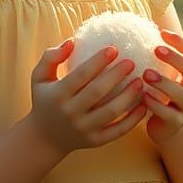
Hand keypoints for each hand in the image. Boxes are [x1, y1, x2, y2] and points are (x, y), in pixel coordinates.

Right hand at [28, 39, 148, 157]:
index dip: (98, 61)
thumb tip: (72, 41)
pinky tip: (143, 106)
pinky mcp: (95, 141)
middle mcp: (70, 113)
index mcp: (58, 95)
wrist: (44, 138)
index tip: (114, 48)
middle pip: (97, 92)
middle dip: (116, 76)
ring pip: (111, 112)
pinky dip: (132, 120)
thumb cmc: (45, 100)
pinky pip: (117, 131)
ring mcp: (84, 129)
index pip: (80, 76)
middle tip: (131, 62)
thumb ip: (51, 57)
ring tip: (140, 82)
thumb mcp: (39, 77)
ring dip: (128, 96)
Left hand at [140, 28, 182, 147]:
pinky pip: (168, 113)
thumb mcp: (161, 74)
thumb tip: (134, 27)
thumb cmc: (159, 93)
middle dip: (175, 58)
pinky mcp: (176, 123)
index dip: (181, 42)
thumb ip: (155, 58)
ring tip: (146, 74)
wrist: (166, 128)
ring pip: (181, 94)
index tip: (162, 33)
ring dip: (164, 82)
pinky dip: (155, 104)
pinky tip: (143, 96)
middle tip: (156, 49)